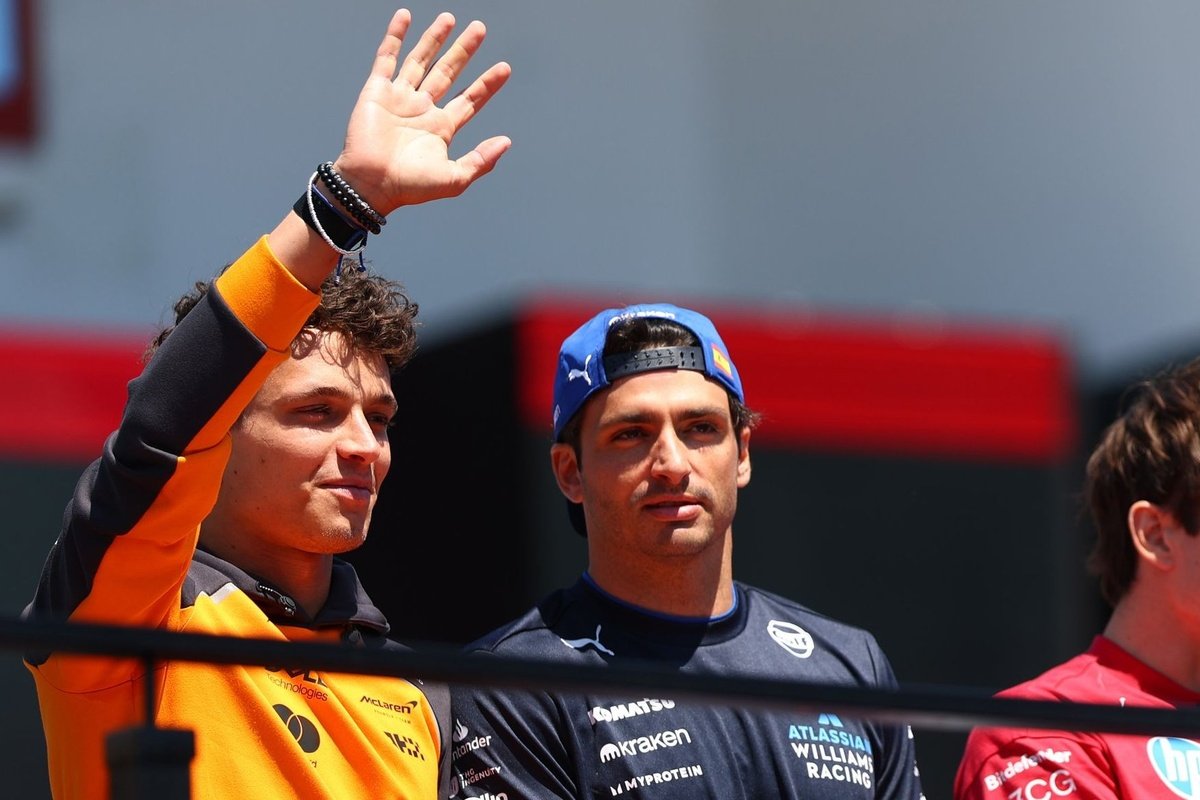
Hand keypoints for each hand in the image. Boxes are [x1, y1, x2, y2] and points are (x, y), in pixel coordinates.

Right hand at [335, 9, 511, 213]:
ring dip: (435, 39)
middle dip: (464, 51)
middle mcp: (422, 109)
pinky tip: (405, 16)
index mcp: (441, 128)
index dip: (487, 84)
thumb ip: (481, 161)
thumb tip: (507, 141)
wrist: (371, 184)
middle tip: (480, 29)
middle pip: (448, 72)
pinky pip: (387, 57)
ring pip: (420, 60)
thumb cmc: (410, 187)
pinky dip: (395, 36)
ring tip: (450, 18)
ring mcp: (400, 97)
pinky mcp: (377, 91)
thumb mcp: (454, 178)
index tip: (505, 68)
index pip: (469, 99)